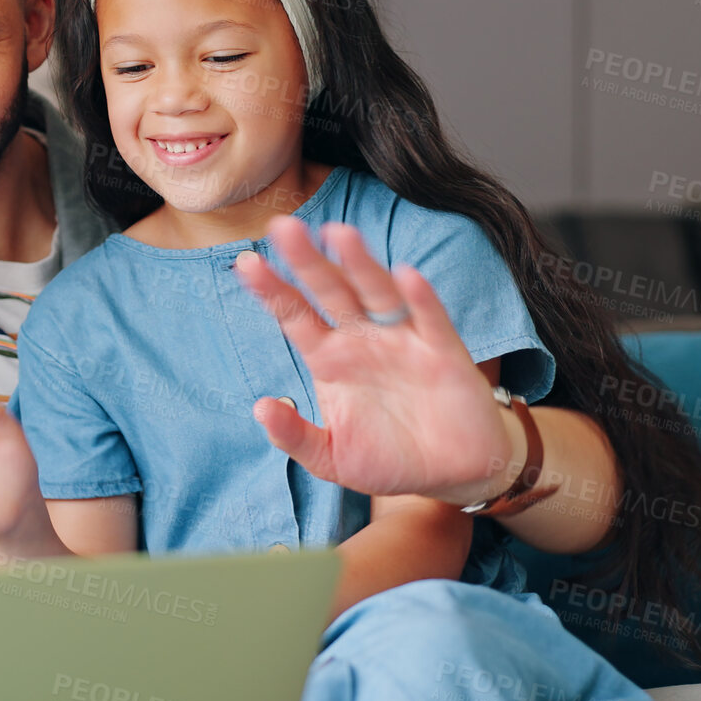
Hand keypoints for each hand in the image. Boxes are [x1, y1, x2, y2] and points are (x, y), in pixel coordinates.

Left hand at [234, 218, 514, 504]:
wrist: (454, 474)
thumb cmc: (390, 460)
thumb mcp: (331, 458)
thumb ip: (294, 437)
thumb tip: (261, 408)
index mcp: (331, 359)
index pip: (295, 316)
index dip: (273, 290)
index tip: (246, 264)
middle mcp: (363, 340)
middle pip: (331, 291)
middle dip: (308, 261)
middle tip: (283, 227)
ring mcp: (403, 341)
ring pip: (377, 293)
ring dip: (360, 265)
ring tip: (338, 234)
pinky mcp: (444, 352)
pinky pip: (430, 319)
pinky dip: (420, 298)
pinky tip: (405, 275)